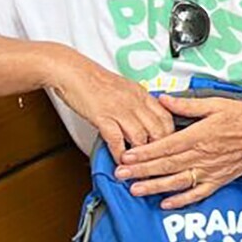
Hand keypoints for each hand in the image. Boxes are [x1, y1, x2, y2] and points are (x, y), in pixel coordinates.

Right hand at [49, 52, 172, 159]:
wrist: (71, 71)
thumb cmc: (93, 79)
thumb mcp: (123, 88)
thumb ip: (136, 103)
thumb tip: (143, 118)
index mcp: (141, 94)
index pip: (166, 117)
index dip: (170, 135)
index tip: (168, 147)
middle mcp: (134, 102)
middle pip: (158, 130)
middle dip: (159, 151)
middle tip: (158, 163)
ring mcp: (120, 110)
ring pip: (140, 138)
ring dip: (141, 158)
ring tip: (141, 170)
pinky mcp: (103, 117)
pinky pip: (117, 140)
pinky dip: (120, 155)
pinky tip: (121, 163)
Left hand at [117, 94, 241, 209]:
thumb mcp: (215, 104)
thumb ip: (187, 104)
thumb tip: (163, 100)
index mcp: (200, 135)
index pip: (166, 146)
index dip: (145, 152)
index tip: (128, 155)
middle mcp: (203, 156)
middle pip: (167, 165)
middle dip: (141, 170)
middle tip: (121, 174)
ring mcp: (210, 170)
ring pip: (178, 181)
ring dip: (155, 186)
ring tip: (135, 190)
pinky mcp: (218, 180)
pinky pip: (197, 193)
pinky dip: (182, 200)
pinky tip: (166, 204)